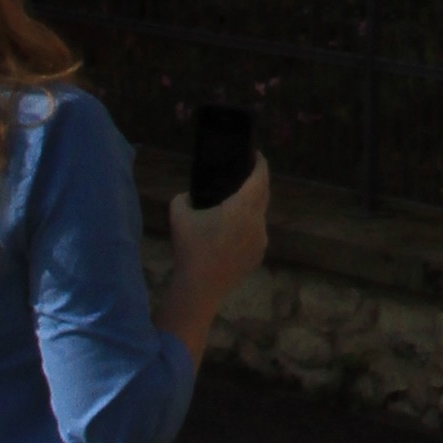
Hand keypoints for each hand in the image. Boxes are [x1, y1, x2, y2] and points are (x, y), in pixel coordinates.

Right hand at [164, 153, 269, 342]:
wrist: (199, 288)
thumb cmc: (190, 248)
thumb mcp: (179, 215)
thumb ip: (184, 197)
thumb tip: (189, 195)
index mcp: (243, 208)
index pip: (260, 178)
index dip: (260, 163)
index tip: (255, 155)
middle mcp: (258, 222)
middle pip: (264, 194)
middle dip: (257, 182)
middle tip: (244, 175)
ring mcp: (261, 240)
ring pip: (260, 215)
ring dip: (251, 206)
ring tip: (234, 205)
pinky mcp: (259, 255)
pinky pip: (256, 233)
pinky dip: (248, 226)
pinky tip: (232, 231)